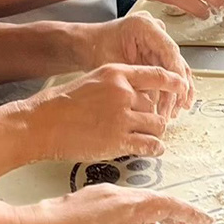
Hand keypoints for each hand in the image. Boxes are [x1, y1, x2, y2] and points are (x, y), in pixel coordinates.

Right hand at [18, 64, 183, 162]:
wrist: (40, 124)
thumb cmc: (60, 104)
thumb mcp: (91, 81)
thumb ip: (116, 86)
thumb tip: (138, 95)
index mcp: (115, 74)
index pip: (156, 74)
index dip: (173, 82)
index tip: (183, 87)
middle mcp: (122, 93)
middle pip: (155, 105)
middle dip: (154, 116)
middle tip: (148, 124)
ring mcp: (121, 118)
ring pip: (157, 126)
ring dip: (155, 133)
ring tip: (148, 137)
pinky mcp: (118, 141)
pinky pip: (150, 145)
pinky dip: (155, 148)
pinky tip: (153, 149)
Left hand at [92, 11, 193, 116]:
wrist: (90, 45)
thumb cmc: (96, 48)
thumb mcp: (114, 64)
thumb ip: (136, 78)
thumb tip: (155, 98)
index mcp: (145, 26)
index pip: (169, 51)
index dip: (176, 73)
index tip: (180, 91)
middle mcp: (156, 32)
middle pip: (176, 62)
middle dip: (177, 88)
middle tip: (173, 109)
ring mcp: (158, 43)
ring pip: (177, 70)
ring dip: (177, 92)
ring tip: (173, 113)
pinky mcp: (158, 55)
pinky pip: (170, 74)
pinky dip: (171, 90)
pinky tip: (173, 107)